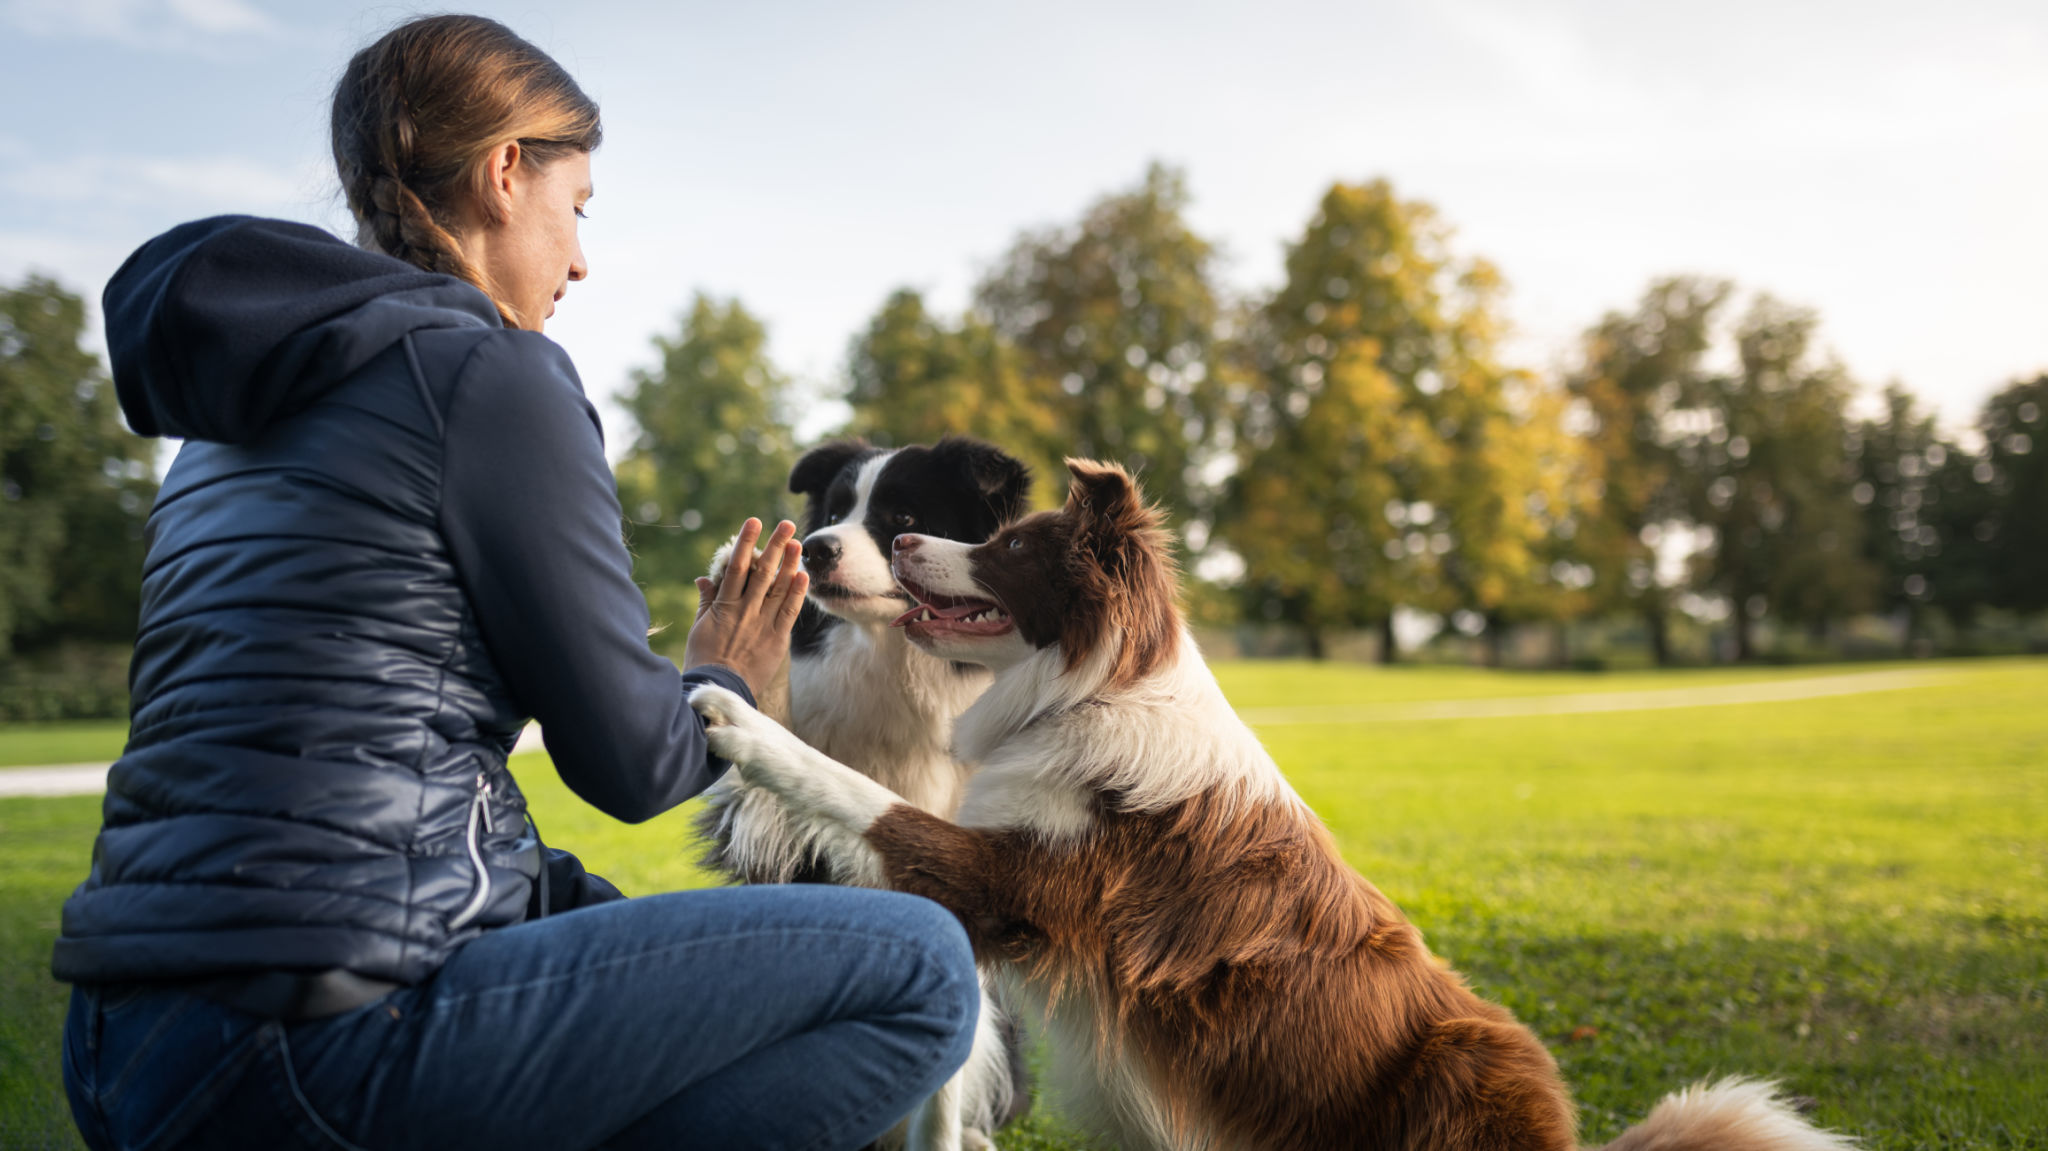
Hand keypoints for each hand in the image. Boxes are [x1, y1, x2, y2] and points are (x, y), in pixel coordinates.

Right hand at [682, 518, 807, 697]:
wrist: (719, 689)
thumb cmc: (704, 660)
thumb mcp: (699, 627)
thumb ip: (706, 600)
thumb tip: (704, 577)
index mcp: (724, 605)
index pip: (737, 566)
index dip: (746, 542)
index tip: (754, 522)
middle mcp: (745, 610)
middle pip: (762, 572)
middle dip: (775, 546)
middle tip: (787, 524)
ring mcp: (762, 624)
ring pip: (778, 588)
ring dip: (789, 564)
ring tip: (798, 543)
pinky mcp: (776, 640)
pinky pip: (789, 613)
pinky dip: (796, 594)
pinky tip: (804, 576)